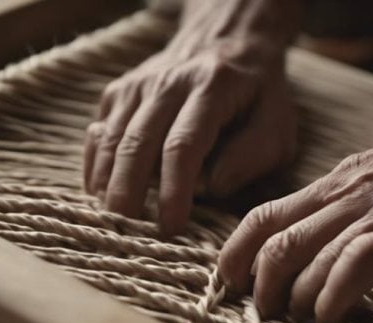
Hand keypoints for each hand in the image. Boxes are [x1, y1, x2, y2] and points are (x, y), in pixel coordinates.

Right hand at [84, 0, 301, 234]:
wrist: (230, 39)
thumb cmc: (258, 96)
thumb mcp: (277, 127)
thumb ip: (250, 159)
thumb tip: (208, 188)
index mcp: (211, 88)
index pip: (183, 146)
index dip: (173, 191)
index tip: (171, 227)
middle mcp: (168, 82)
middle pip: (136, 143)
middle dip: (128, 192)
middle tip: (128, 234)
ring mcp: (139, 85)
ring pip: (111, 138)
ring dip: (106, 182)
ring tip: (111, 221)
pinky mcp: (121, 91)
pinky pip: (99, 132)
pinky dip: (95, 165)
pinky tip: (100, 193)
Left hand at [219, 95, 372, 322]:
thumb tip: (365, 241)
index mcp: (346, 179)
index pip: (268, 212)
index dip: (238, 251)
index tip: (230, 281)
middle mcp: (351, 191)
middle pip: (273, 238)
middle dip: (256, 283)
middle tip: (261, 314)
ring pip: (302, 253)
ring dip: (289, 297)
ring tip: (295, 322)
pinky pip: (354, 265)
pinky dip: (332, 296)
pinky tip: (330, 318)